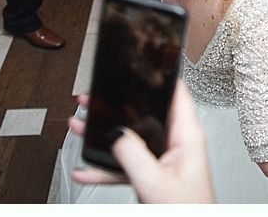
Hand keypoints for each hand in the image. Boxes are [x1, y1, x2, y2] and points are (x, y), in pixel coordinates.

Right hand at [70, 81, 214, 203]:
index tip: (140, 66)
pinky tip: (86, 169)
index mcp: (187, 137)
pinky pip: (126, 164)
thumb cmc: (187, 212)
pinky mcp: (153, 175)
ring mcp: (164, 160)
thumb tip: (115, 132)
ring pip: (131, 139)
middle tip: (94, 98)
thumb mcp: (155, 181)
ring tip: (80, 126)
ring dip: (105, 136)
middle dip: (118, 107)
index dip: (160, 77)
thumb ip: (133, 155)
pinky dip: (106, 166)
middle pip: (145, 114)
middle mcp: (177, 144)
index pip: (177, 94)